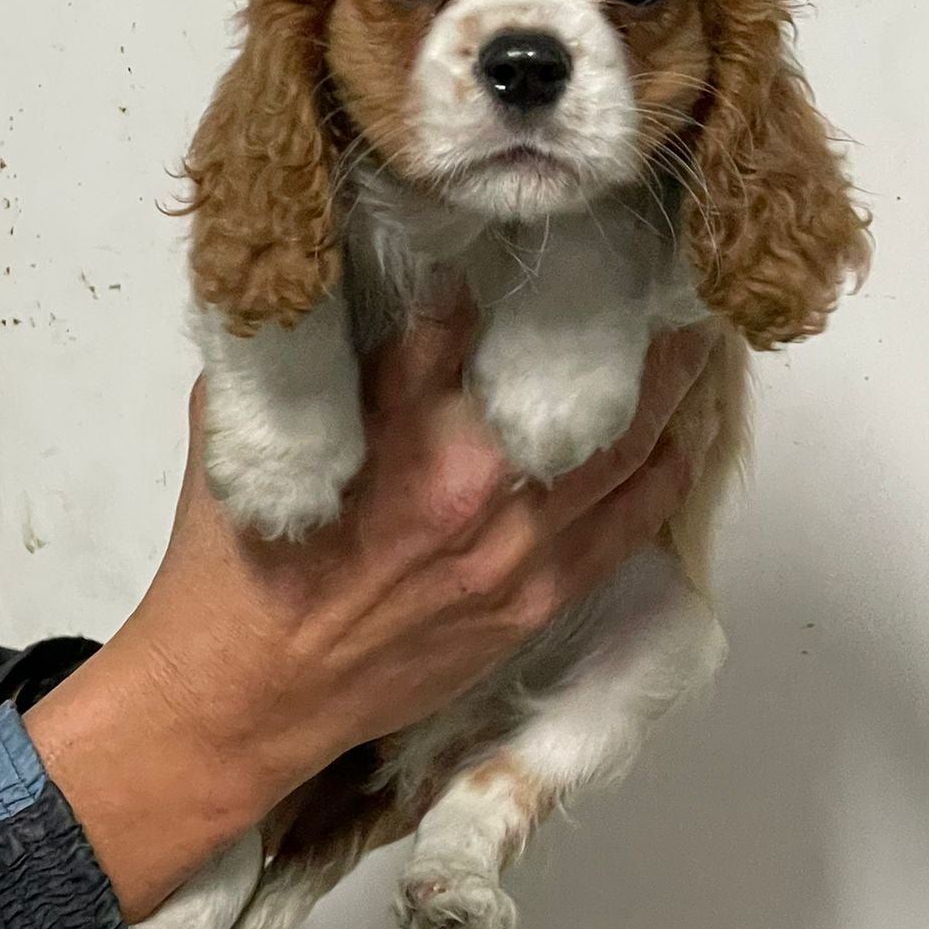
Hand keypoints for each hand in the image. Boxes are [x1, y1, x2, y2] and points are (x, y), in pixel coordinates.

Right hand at [25, 299, 713, 919]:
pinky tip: (681, 435)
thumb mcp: (248, 433)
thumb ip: (312, 360)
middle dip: (630, 317)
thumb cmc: (232, 561)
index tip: (550, 234)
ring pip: (625, 447)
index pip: (472, 310)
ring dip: (668, 386)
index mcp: (390, 422)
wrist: (246, 695)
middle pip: (581, 375)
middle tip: (664, 274)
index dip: (515, 263)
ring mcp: (513, 548)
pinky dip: (662, 471)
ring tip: (696, 337)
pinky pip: (626, 524)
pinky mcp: (534, 601)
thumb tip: (354, 290)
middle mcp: (467, 478)